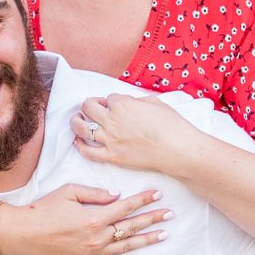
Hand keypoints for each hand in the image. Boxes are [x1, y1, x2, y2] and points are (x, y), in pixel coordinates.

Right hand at [0, 183, 170, 254]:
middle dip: (152, 219)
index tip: (158, 194)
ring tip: (164, 235)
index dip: (143, 199)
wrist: (23, 234)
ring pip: (126, 247)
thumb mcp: (69, 192)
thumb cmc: (44, 209)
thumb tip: (117, 196)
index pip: (126, 207)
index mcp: (94, 218)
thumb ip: (95, 194)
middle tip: (169, 214)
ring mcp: (93, 254)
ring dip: (147, 240)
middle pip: (131, 227)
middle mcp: (97, 238)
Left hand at [71, 90, 195, 175]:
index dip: (111, 100)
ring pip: (82, 128)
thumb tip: (129, 102)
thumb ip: (137, 100)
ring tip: (77, 120)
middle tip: (92, 108)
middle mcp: (112, 120)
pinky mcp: (112, 157)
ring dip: (76, 121)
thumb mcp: (155, 103)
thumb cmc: (172, 125)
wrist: (178, 150)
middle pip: (88, 107)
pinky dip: (80, 146)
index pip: (109, 98)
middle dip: (89, 105)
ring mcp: (110, 139)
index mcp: (123, 104)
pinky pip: (88, 152)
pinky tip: (79, 141)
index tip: (115, 105)